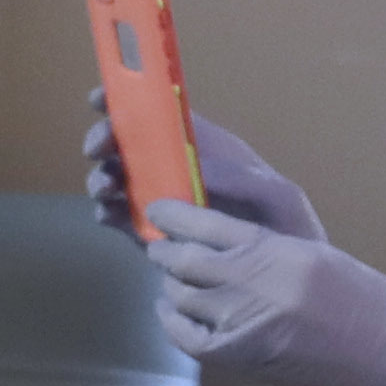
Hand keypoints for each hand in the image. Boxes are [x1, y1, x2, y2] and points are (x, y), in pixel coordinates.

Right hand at [80, 88, 319, 244]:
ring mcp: (162, 202)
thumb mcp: (277, 196)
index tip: (101, 98)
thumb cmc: (288, 230)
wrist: (284, 286)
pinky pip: (118, 217)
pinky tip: (108, 216)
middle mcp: (178, 169)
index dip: (130, 98)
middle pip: (130, 142)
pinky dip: (106, 212)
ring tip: (105, 190)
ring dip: (102, 177)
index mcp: (207, 149)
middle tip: (97, 151)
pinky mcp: (150, 234)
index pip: (164, 113)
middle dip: (106, 139)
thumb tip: (194, 166)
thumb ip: (239, 177)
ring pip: (118, 178)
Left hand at [149, 201, 385, 385]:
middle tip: (159, 244)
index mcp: (274, 250)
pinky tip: (172, 308)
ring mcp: (240, 323)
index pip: (204, 223)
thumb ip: (258, 245)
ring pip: (179, 295)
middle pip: (183, 260)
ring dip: (170, 283)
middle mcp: (252, 284)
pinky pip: (183, 334)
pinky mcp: (235, 357)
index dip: (172, 215)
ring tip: (173, 276)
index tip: (158, 211)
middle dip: (164, 249)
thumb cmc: (354, 297)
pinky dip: (171, 318)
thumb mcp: (308, 253)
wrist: (381, 353)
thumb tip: (206, 237)